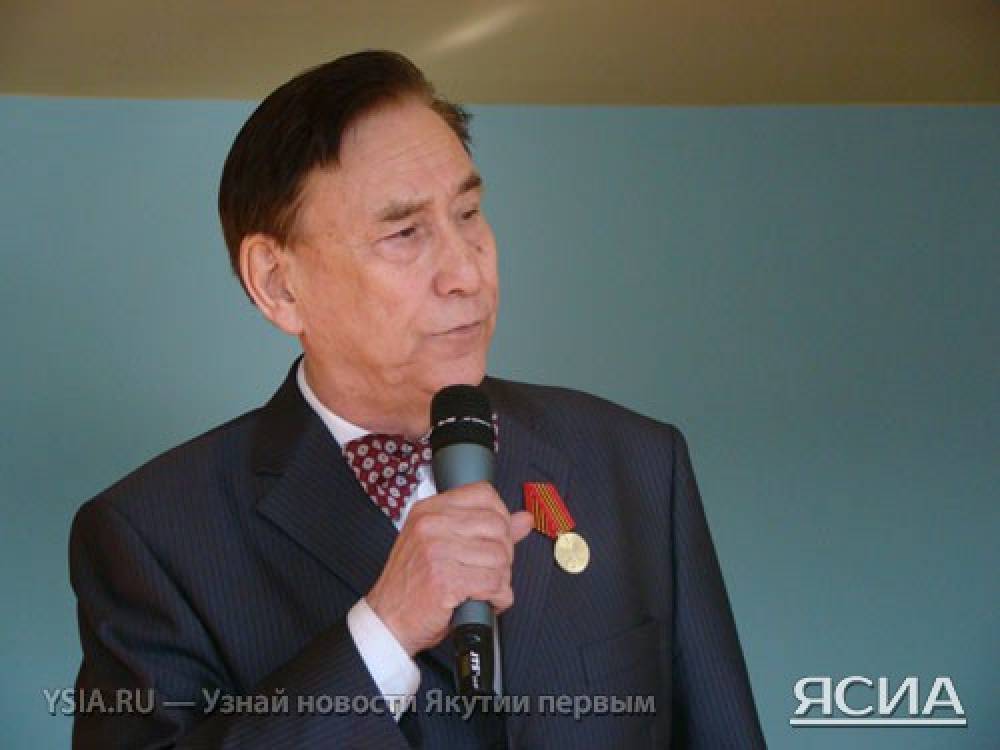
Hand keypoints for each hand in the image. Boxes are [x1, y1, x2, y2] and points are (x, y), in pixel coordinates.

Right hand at [365, 481, 533, 656]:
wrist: (388, 620)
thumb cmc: (413, 585)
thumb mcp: (441, 545)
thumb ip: (483, 529)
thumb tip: (523, 518)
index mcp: (429, 510)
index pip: (483, 493)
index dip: (500, 516)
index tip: (497, 536)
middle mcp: (431, 525)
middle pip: (497, 526)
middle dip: (504, 553)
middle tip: (491, 569)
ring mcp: (437, 551)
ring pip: (500, 557)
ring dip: (501, 579)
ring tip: (485, 587)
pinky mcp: (446, 580)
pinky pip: (494, 583)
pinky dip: (498, 598)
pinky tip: (485, 600)